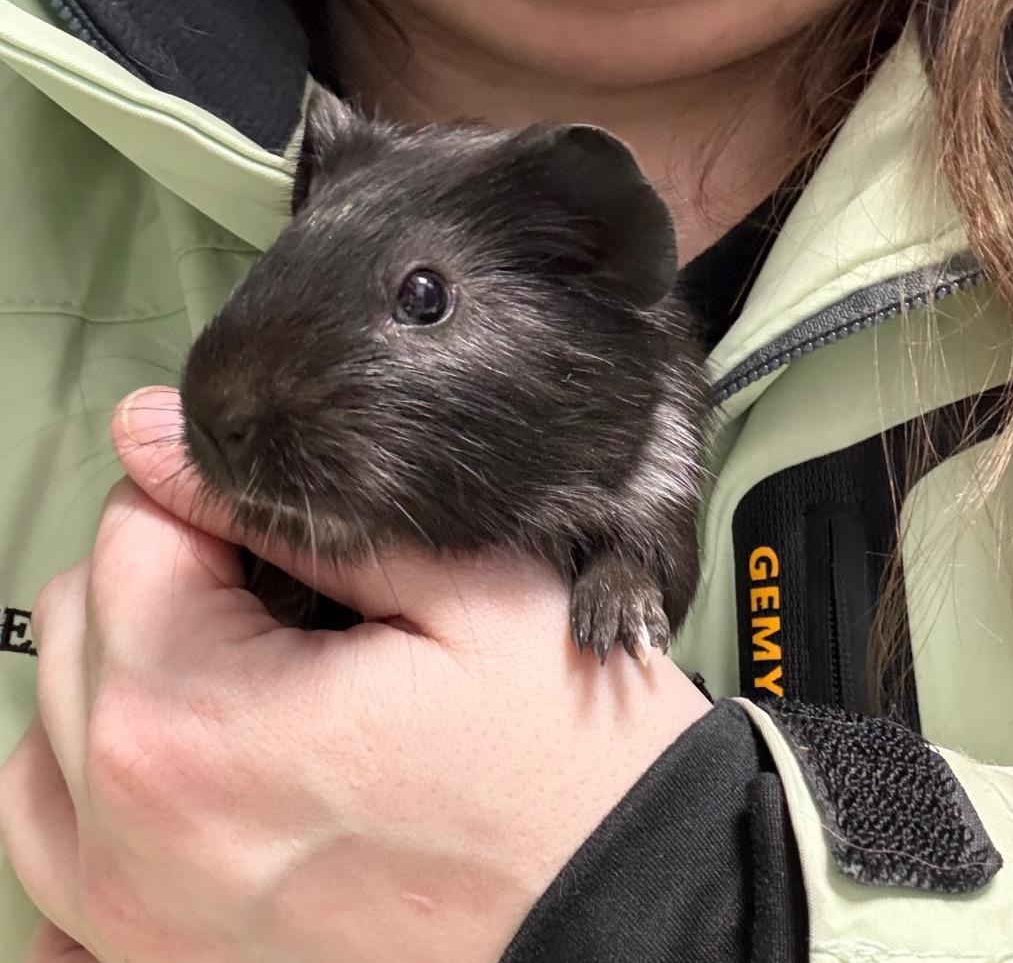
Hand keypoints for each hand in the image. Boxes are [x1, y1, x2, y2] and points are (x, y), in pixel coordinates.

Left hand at [0, 387, 709, 962]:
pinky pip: (59, 869)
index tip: (288, 522)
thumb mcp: (471, 596)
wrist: (617, 910)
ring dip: (126, 678)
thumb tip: (164, 438)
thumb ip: (302, 512)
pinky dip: (98, 805)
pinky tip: (185, 782)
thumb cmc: (562, 764)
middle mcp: (138, 838)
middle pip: (79, 626)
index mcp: (201, 725)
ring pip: (45, 742)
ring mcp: (138, 923)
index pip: (128, 539)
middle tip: (287, 593)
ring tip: (241, 671)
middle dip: (172, 578)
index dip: (214, 501)